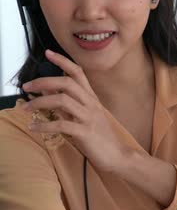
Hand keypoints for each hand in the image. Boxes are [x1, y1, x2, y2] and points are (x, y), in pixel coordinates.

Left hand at [23, 50, 135, 172]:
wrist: (117, 155)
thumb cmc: (100, 137)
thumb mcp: (84, 116)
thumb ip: (67, 104)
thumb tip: (48, 91)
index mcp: (92, 98)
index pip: (78, 73)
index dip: (63, 61)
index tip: (48, 53)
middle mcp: (91, 104)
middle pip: (67, 83)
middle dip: (43, 81)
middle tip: (26, 87)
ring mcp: (89, 117)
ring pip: (62, 100)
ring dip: (39, 102)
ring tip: (25, 108)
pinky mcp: (86, 132)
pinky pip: (61, 125)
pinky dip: (44, 125)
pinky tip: (34, 127)